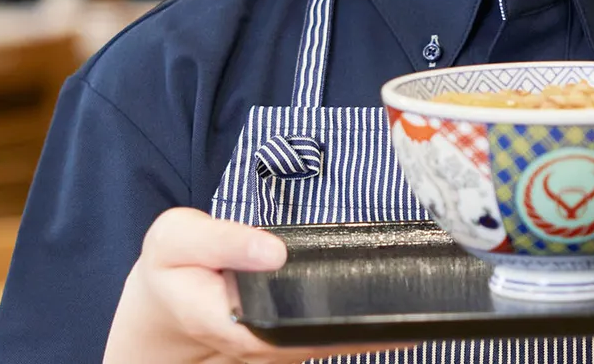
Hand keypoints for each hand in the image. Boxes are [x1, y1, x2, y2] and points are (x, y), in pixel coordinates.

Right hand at [104, 207, 412, 362]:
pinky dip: (364, 323)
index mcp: (238, 325)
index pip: (303, 331)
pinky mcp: (290, 346)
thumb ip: (221, 241)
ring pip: (336, 342)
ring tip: (428, 298)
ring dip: (378, 326)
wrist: (162, 312)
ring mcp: (281, 353)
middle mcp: (266, 350)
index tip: (393, 306)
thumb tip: (273, 251)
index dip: (351, 324)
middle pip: (332, 341)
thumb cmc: (172, 273)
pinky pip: (331, 335)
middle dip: (379, 325)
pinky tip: (400, 302)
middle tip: (431, 297)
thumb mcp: (174, 241)